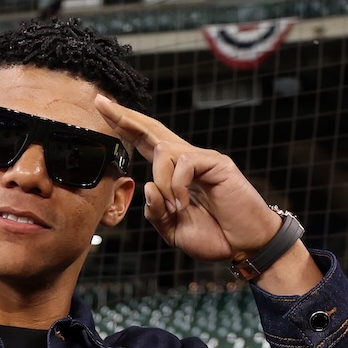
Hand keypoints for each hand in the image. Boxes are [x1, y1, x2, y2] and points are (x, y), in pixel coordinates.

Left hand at [94, 95, 284, 262]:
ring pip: (164, 152)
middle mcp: (186, 160)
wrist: (246, 245)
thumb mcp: (174, 231)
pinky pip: (184, 162)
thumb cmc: (215, 236)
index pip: (145, 144)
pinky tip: (186, 204)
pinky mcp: (218, 162)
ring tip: (177, 209)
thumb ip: (156, 212)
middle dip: (125, 117)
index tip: (102, 109)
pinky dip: (178, 186)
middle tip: (100, 102)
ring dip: (162, 183)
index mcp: (173, 174)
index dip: (124, 127)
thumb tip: (147, 185)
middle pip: (151, 130)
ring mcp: (203, 159)